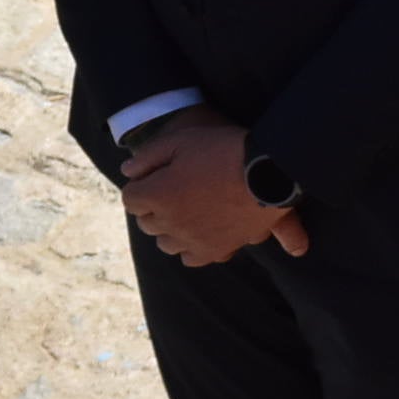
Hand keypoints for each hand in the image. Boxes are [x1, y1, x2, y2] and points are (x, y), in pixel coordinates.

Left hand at [119, 109, 309, 266]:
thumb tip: (128, 171)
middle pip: (147, 222)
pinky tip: (203, 233)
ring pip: (166, 243)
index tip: (157, 176)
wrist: (270, 169)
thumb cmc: (225, 149)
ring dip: (170, 230)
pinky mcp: (215, 249)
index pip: (131, 198)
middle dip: (154, 207)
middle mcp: (169, 222)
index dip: (142, 185)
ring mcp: (192, 239)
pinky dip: (192, 248)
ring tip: (188, 214)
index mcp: (156, 194)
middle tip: (175, 191)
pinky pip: (192, 258)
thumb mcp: (183, 140)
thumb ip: (148, 156)